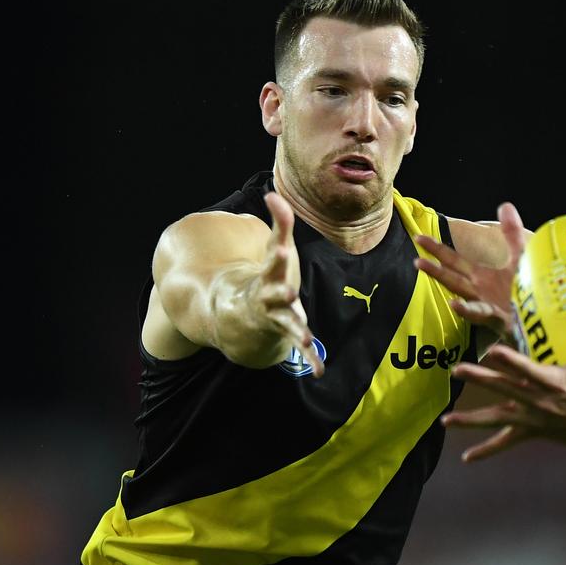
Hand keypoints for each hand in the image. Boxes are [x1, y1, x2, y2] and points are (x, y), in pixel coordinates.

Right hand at [254, 192, 321, 376]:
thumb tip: (273, 193)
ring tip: (308, 342)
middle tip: (289, 292)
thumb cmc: (266, 276)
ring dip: (298, 333)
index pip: (273, 263)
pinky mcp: (289, 334)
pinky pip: (301, 348)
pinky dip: (311, 359)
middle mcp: (271, 298)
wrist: (245, 313)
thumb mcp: (274, 249)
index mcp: (269, 276)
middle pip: (277, 295)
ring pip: (289, 326)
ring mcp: (279, 319)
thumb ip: (279, 223)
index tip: (280, 247)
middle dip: (282, 293)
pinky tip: (320, 370)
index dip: (276, 255)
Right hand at [414, 202, 527, 337]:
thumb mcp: (520, 257)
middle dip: (434, 266)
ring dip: (443, 280)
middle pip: (451, 274)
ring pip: (460, 291)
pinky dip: (467, 310)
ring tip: (424, 269)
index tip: (418, 238)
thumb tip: (505, 205)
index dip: (437, 249)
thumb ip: (512, 233)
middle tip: (415, 259)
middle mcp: (478, 290)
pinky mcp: (498, 318)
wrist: (539, 317)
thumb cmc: (525, 292)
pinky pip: (480, 313)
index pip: (453, 260)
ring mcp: (486, 304)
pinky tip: (454, 304)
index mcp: (481, 276)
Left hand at [441, 306, 565, 461]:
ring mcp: (534, 418)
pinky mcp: (533, 431)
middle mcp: (539, 401)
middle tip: (456, 369)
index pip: (527, 368)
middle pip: (504, 388)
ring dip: (470, 419)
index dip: (510, 360)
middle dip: (479, 379)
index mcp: (554, 381)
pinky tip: (466, 458)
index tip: (492, 350)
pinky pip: (506, 442)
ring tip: (446, 420)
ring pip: (497, 418)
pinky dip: (486, 450)